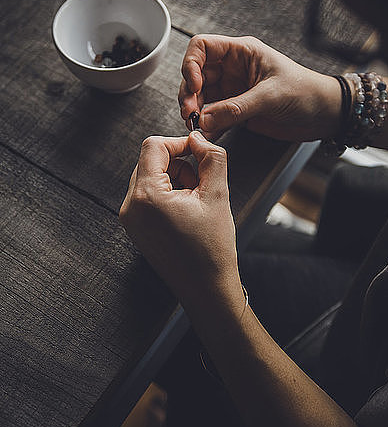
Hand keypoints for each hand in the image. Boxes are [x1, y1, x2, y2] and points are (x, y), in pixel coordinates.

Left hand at [119, 132, 241, 307]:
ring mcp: (130, 218)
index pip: (154, 146)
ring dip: (174, 178)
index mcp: (147, 196)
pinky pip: (148, 194)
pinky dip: (167, 193)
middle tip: (201, 182)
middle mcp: (131, 206)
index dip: (180, 142)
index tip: (199, 151)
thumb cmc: (211, 248)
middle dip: (178, 163)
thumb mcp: (218, 194)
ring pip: (149, 176)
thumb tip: (199, 137)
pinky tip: (186, 211)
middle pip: (150, 160)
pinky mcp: (135, 227)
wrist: (206, 289)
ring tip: (195, 201)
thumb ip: (211, 157)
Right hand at [178, 34, 341, 141]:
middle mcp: (233, 70)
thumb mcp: (271, 96)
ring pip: (201, 98)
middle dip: (190, 95)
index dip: (191, 64)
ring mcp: (234, 91)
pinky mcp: (237, 111)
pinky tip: (208, 135)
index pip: (202, 47)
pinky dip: (208, 127)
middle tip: (192, 114)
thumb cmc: (307, 92)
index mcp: (242, 53)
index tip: (195, 85)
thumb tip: (205, 119)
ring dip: (195, 113)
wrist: (325, 115)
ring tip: (198, 127)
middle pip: (195, 75)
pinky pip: (213, 117)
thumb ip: (236, 108)